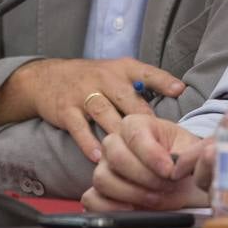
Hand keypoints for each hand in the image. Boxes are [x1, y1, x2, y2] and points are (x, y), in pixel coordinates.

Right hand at [0, 57, 185, 161]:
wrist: (48, 77)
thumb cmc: (93, 79)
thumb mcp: (117, 73)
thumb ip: (144, 85)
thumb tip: (179, 95)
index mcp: (121, 70)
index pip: (144, 72)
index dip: (162, 80)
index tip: (179, 89)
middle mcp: (104, 79)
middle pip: (126, 97)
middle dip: (143, 118)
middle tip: (158, 141)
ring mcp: (83, 94)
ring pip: (103, 112)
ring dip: (117, 132)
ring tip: (131, 153)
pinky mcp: (66, 110)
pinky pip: (78, 127)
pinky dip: (88, 142)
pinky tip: (99, 157)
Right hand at [83, 115, 207, 210]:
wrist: (180, 178)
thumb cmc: (181, 160)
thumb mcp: (190, 150)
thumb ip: (187, 154)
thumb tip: (178, 167)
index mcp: (134, 125)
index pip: (135, 136)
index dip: (153, 156)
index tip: (170, 171)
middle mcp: (113, 143)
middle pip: (116, 158)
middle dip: (145, 177)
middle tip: (167, 186)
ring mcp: (103, 167)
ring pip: (103, 179)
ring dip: (133, 193)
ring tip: (156, 198)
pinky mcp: (98, 191)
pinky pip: (92, 199)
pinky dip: (110, 207)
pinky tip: (133, 209)